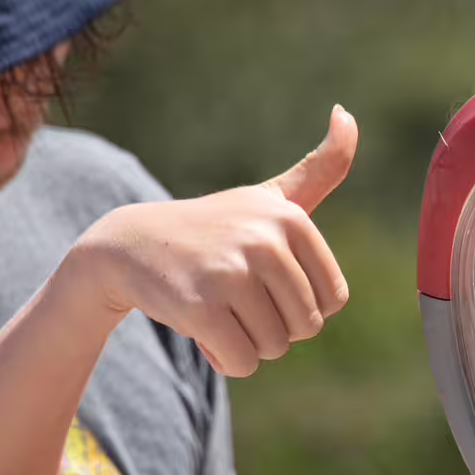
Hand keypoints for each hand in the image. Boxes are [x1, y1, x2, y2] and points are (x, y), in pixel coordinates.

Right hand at [75, 107, 357, 377]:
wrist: (129, 245)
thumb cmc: (213, 227)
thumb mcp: (270, 197)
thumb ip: (321, 168)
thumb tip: (346, 112)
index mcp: (292, 218)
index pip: (332, 299)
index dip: (300, 303)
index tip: (266, 281)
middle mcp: (265, 240)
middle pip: (306, 326)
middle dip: (274, 326)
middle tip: (238, 298)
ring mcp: (232, 272)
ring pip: (275, 347)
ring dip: (248, 342)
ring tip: (219, 307)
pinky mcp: (202, 307)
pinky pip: (243, 362)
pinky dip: (225, 359)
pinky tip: (202, 329)